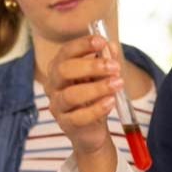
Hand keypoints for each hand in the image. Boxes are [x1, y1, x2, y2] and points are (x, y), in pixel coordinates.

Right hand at [46, 35, 123, 155]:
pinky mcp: (66, 124)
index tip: (102, 42)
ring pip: (70, 94)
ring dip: (97, 87)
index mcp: (59, 68)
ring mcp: (57, 105)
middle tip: (115, 67)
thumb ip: (106, 61)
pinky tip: (110, 102)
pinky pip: (78, 117)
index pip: (66, 52)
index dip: (82, 45)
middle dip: (91, 66)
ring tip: (117, 83)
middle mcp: (54, 85)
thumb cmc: (93, 97)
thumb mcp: (102, 76)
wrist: (92, 129)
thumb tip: (111, 47)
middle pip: (64, 70)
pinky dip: (96, 108)